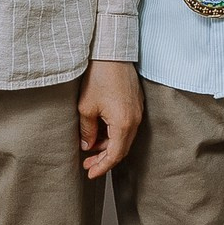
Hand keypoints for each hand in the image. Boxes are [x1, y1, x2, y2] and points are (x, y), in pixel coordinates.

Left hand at [77, 60, 142, 178]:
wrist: (112, 51)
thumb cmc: (99, 76)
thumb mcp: (86, 107)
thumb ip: (87, 130)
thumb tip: (87, 145)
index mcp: (124, 124)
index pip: (115, 155)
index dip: (102, 166)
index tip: (90, 173)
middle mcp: (135, 119)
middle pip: (121, 148)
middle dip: (104, 158)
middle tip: (87, 163)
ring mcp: (137, 111)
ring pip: (124, 137)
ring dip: (108, 144)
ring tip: (89, 146)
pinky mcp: (135, 102)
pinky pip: (126, 125)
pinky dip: (113, 133)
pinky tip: (99, 131)